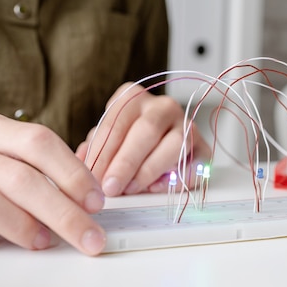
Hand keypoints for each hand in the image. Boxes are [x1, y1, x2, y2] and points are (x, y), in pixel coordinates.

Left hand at [76, 82, 210, 195]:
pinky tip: (159, 187)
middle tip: (110, 186)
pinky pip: (196, 161)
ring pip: (174, 143)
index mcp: (133, 98)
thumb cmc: (127, 142)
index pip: (116, 122)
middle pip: (146, 130)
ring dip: (150, 169)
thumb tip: (82, 160)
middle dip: (126, 162)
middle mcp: (162, 107)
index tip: (92, 175)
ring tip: (132, 188)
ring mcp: (187, 125)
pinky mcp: (203, 147)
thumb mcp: (105, 141)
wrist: (162, 145)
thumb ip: (94, 149)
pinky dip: (178, 177)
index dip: (103, 152)